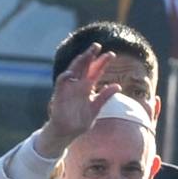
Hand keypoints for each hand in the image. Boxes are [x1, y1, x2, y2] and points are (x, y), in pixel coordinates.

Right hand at [34, 43, 120, 157]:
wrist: (67, 133)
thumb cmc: (80, 122)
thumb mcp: (96, 109)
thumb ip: (104, 97)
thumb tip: (117, 86)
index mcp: (87, 87)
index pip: (95, 71)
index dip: (102, 62)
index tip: (111, 54)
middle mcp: (78, 85)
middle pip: (84, 66)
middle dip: (90, 56)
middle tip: (97, 45)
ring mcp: (69, 88)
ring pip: (73, 70)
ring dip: (79, 61)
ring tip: (86, 54)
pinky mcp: (60, 95)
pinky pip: (61, 82)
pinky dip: (65, 77)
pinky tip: (71, 73)